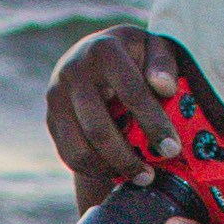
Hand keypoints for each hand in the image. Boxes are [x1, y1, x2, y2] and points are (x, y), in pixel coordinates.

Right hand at [43, 25, 173, 210]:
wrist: (92, 56)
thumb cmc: (132, 56)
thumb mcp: (153, 47)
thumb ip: (163, 63)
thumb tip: (165, 87)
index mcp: (103, 50)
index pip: (131, 92)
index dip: (154, 124)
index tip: (172, 148)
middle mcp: (73, 72)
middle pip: (98, 128)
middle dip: (127, 157)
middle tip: (150, 175)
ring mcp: (57, 97)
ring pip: (79, 148)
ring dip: (110, 168)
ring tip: (137, 176)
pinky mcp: (51, 119)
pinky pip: (69, 154)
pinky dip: (94, 169)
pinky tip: (116, 170)